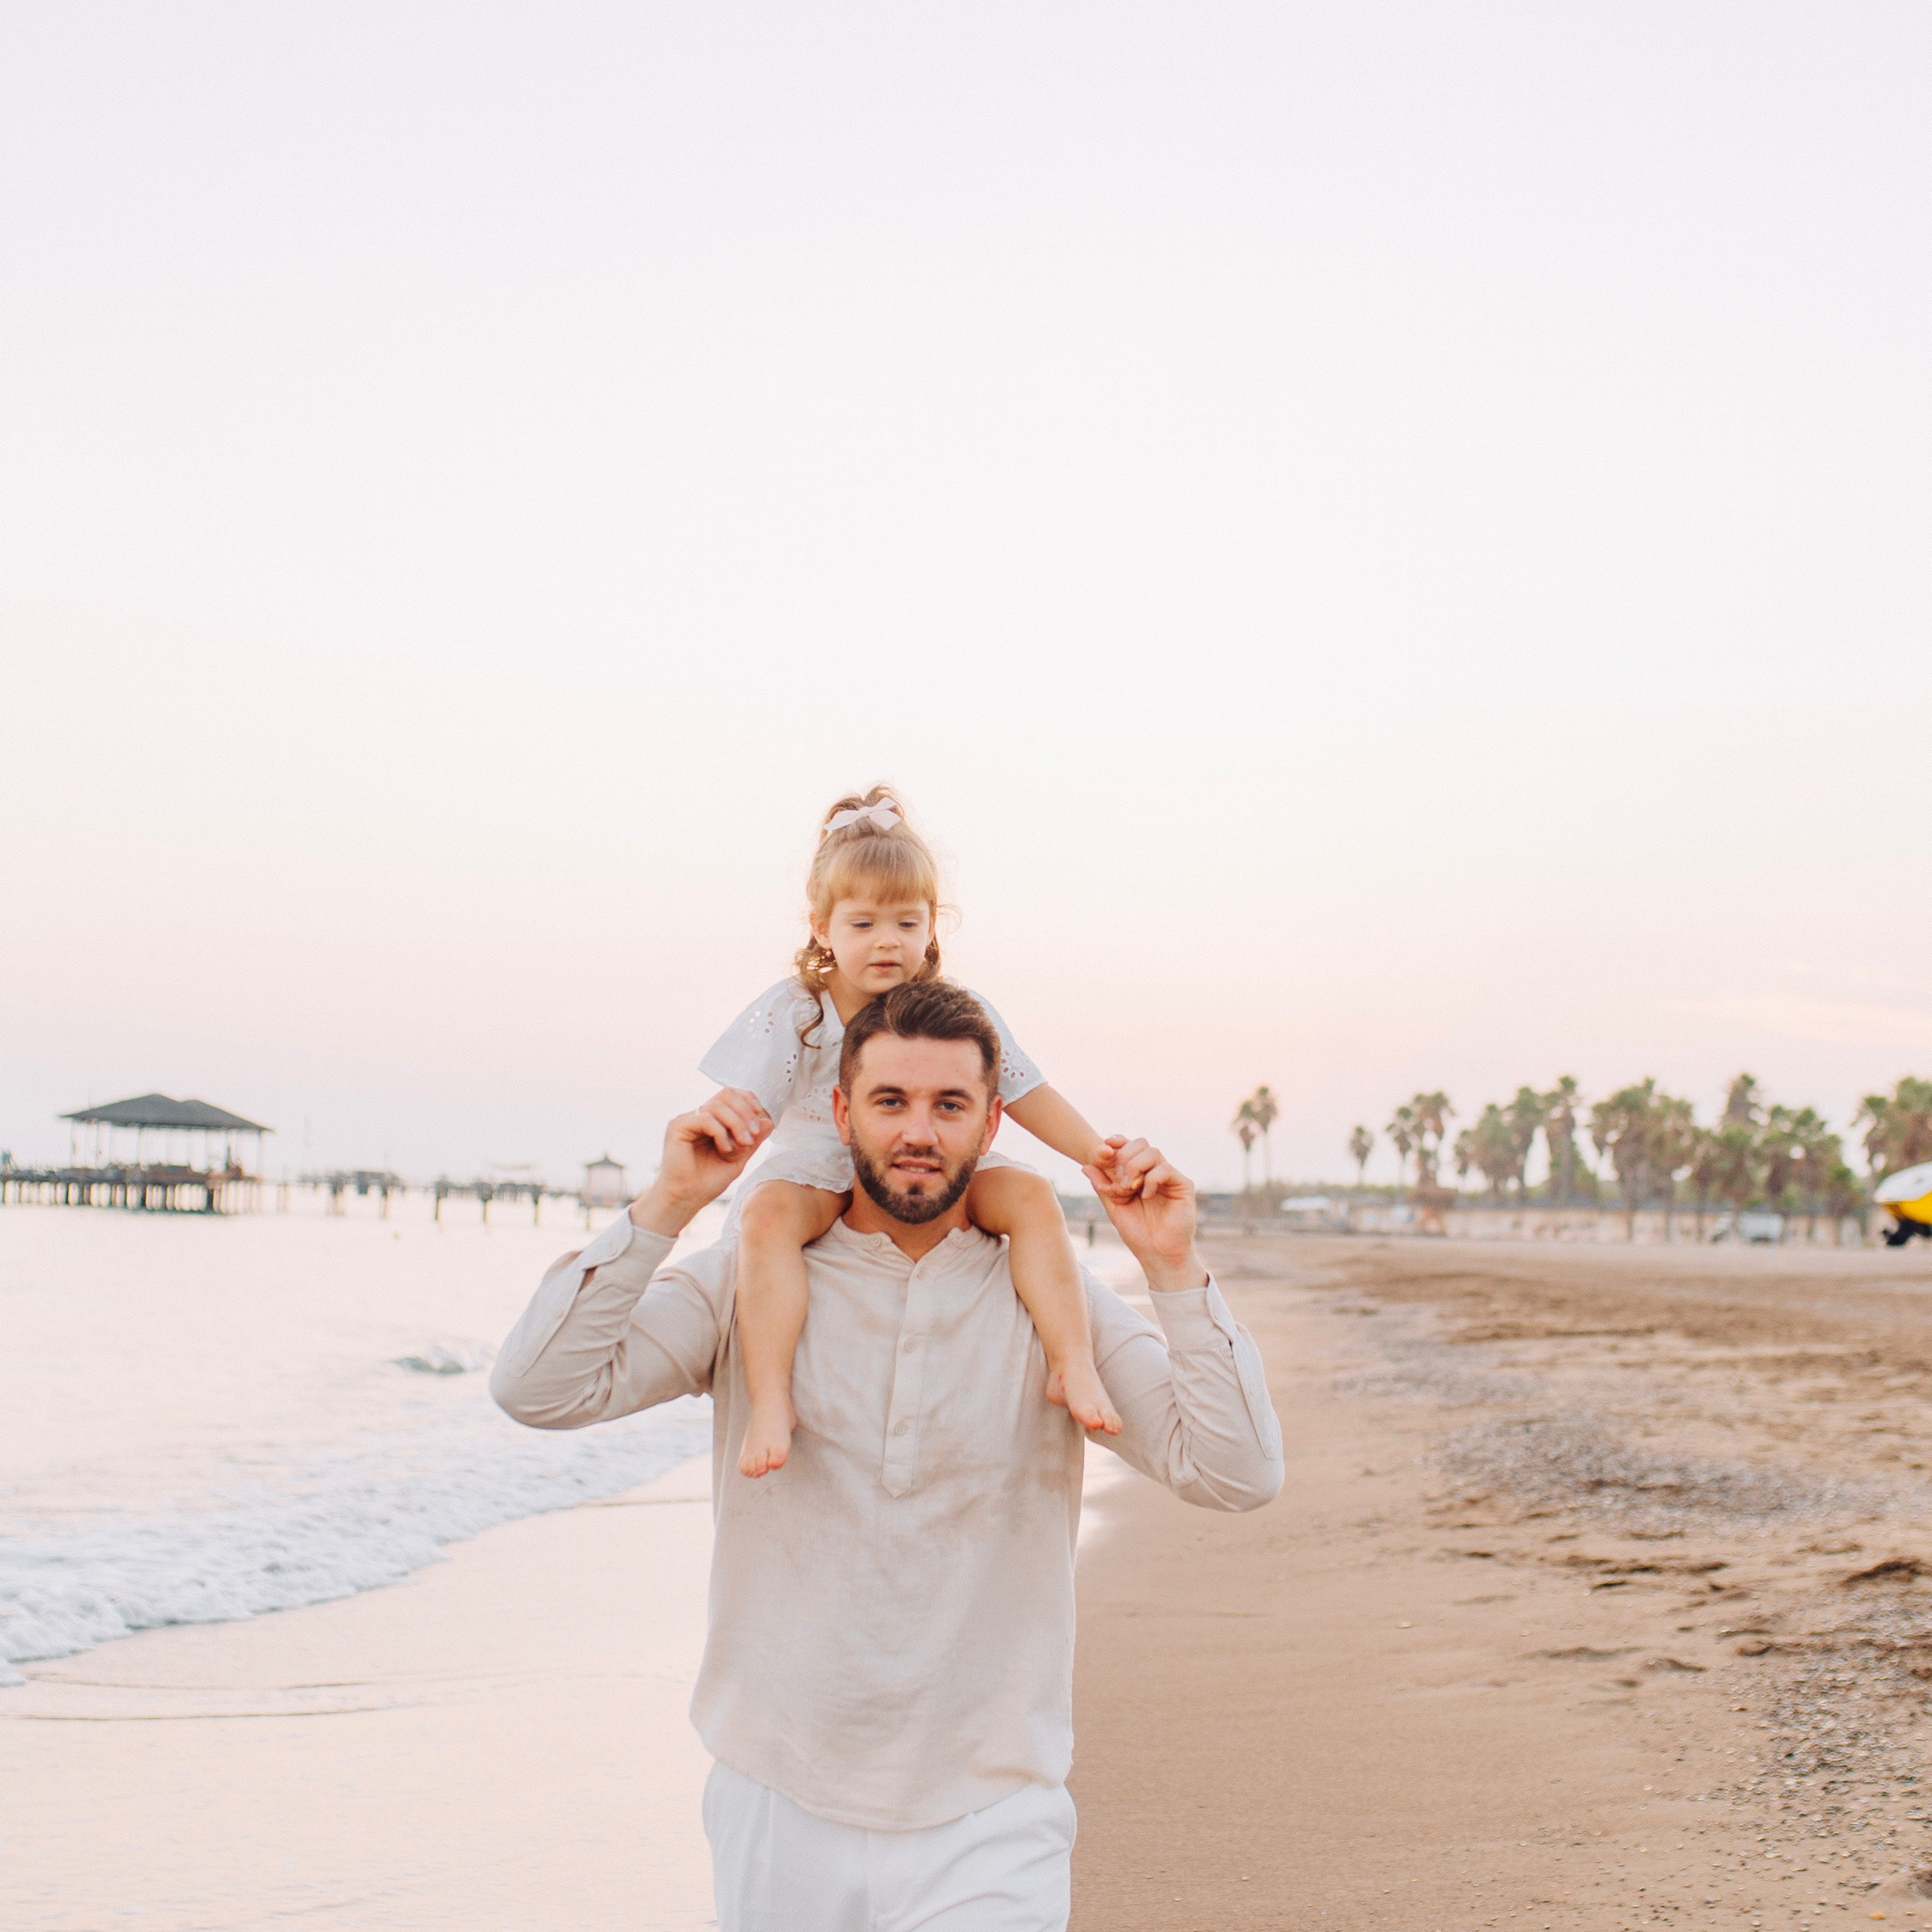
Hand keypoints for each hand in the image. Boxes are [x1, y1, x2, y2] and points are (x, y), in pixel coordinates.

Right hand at [629, 1088, 772, 1236]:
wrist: (686, 1198)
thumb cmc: (708, 1181)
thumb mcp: (739, 1159)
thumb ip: (753, 1141)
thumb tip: (769, 1121)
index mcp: (713, 1121)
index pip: (732, 1096)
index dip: (748, 1100)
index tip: (760, 1117)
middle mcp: (699, 1116)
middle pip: (726, 1094)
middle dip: (745, 1112)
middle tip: (753, 1134)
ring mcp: (688, 1120)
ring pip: (717, 1104)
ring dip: (736, 1123)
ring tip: (741, 1144)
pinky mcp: (677, 1126)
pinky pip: (705, 1118)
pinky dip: (721, 1132)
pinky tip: (725, 1148)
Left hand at [1081, 1136, 1207, 1293]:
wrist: (1157, 1254)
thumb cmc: (1137, 1233)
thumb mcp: (1114, 1208)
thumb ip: (1102, 1187)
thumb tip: (1085, 1166)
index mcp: (1137, 1173)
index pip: (1128, 1147)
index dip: (1117, 1142)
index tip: (1104, 1148)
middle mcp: (1154, 1171)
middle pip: (1140, 1143)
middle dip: (1124, 1157)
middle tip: (1118, 1182)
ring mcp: (1169, 1177)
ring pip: (1153, 1152)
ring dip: (1135, 1167)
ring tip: (1129, 1188)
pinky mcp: (1183, 1185)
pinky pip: (1165, 1169)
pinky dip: (1151, 1179)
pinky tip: (1146, 1196)